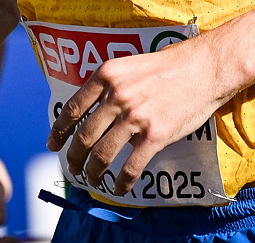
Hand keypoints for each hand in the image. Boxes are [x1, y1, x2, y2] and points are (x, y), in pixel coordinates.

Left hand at [46, 37, 231, 195]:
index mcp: (106, 76)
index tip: (52, 144)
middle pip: (84, 135)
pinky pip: (131, 166)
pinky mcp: (155, 135)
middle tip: (71, 167)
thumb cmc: (167, 67)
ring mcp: (135, 117)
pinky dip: (121, 182)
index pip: (72, 108)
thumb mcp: (128, 66)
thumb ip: (108, 85)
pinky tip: (119, 188)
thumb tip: (90, 110)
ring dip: (93, 171)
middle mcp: (116, 96)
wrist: (203, 69)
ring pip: (103, 154)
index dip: (59, 131)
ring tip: (92, 179)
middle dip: (74, 157)